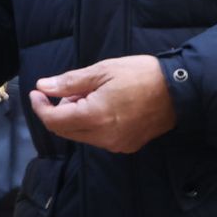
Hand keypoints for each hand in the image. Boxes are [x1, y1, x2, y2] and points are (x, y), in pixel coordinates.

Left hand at [29, 55, 175, 153]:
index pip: (54, 120)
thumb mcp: (102, 70)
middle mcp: (103, 138)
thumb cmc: (140, 74)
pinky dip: (91, 125)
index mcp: (95, 117)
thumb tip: (43, 86)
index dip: (40, 107)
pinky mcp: (127, 146)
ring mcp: (116, 145)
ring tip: (87, 95)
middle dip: (57, 111)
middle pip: (65, 131)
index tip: (37, 92)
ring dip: (75, 118)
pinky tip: (101, 107)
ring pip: (81, 136)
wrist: (179, 90)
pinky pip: (98, 139)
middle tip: (67, 90)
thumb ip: (70, 82)